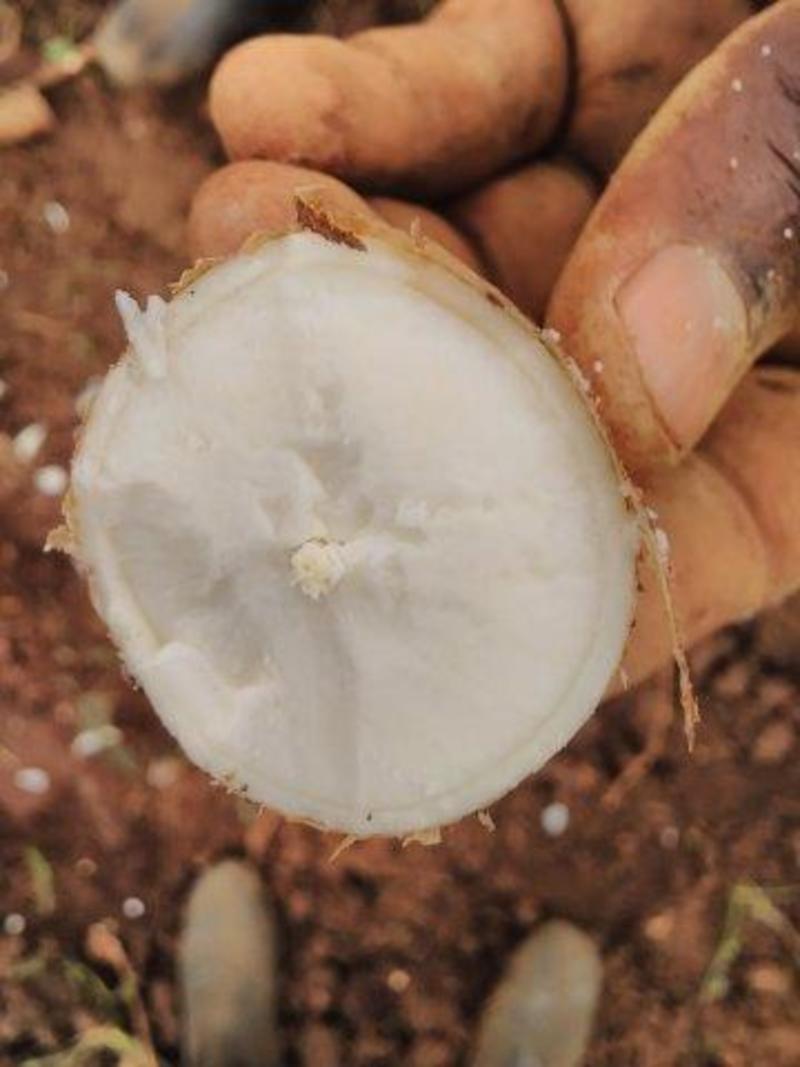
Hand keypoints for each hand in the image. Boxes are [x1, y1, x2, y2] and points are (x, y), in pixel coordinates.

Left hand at [188, 0, 799, 689]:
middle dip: (370, 407)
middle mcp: (651, 339)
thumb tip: (638, 368)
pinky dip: (349, 109)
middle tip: (257, 385)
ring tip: (243, 222)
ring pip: (434, 261)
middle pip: (492, 412)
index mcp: (768, 431)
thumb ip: (766, 243)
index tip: (387, 603)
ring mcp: (582, 217)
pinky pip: (431, 107)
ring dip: (325, 252)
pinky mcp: (531, 88)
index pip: (638, 561)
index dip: (511, 603)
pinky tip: (270, 107)